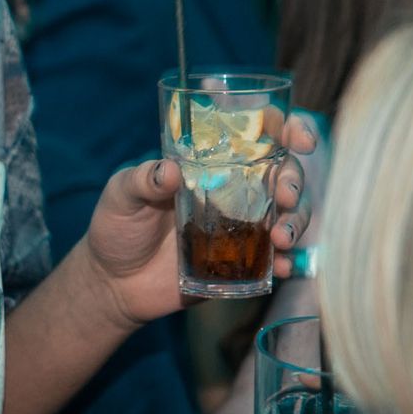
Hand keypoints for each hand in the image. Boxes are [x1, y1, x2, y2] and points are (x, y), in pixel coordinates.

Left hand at [80, 113, 320, 329]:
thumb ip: (142, 180)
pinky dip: (285, 262)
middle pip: (285, 174)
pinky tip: (281, 266)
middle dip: (295, 181)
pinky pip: (275, 260)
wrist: (114, 284)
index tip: (298, 137)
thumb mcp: (121, 195)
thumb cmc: (117, 227)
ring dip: (296, 222)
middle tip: (286, 195)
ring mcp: (242, 226)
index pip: (259, 134)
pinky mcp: (242, 262)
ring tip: (281, 237)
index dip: (288, 129)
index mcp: (210, 162)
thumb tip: (170, 170)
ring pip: (290, 215)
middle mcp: (235, 189)